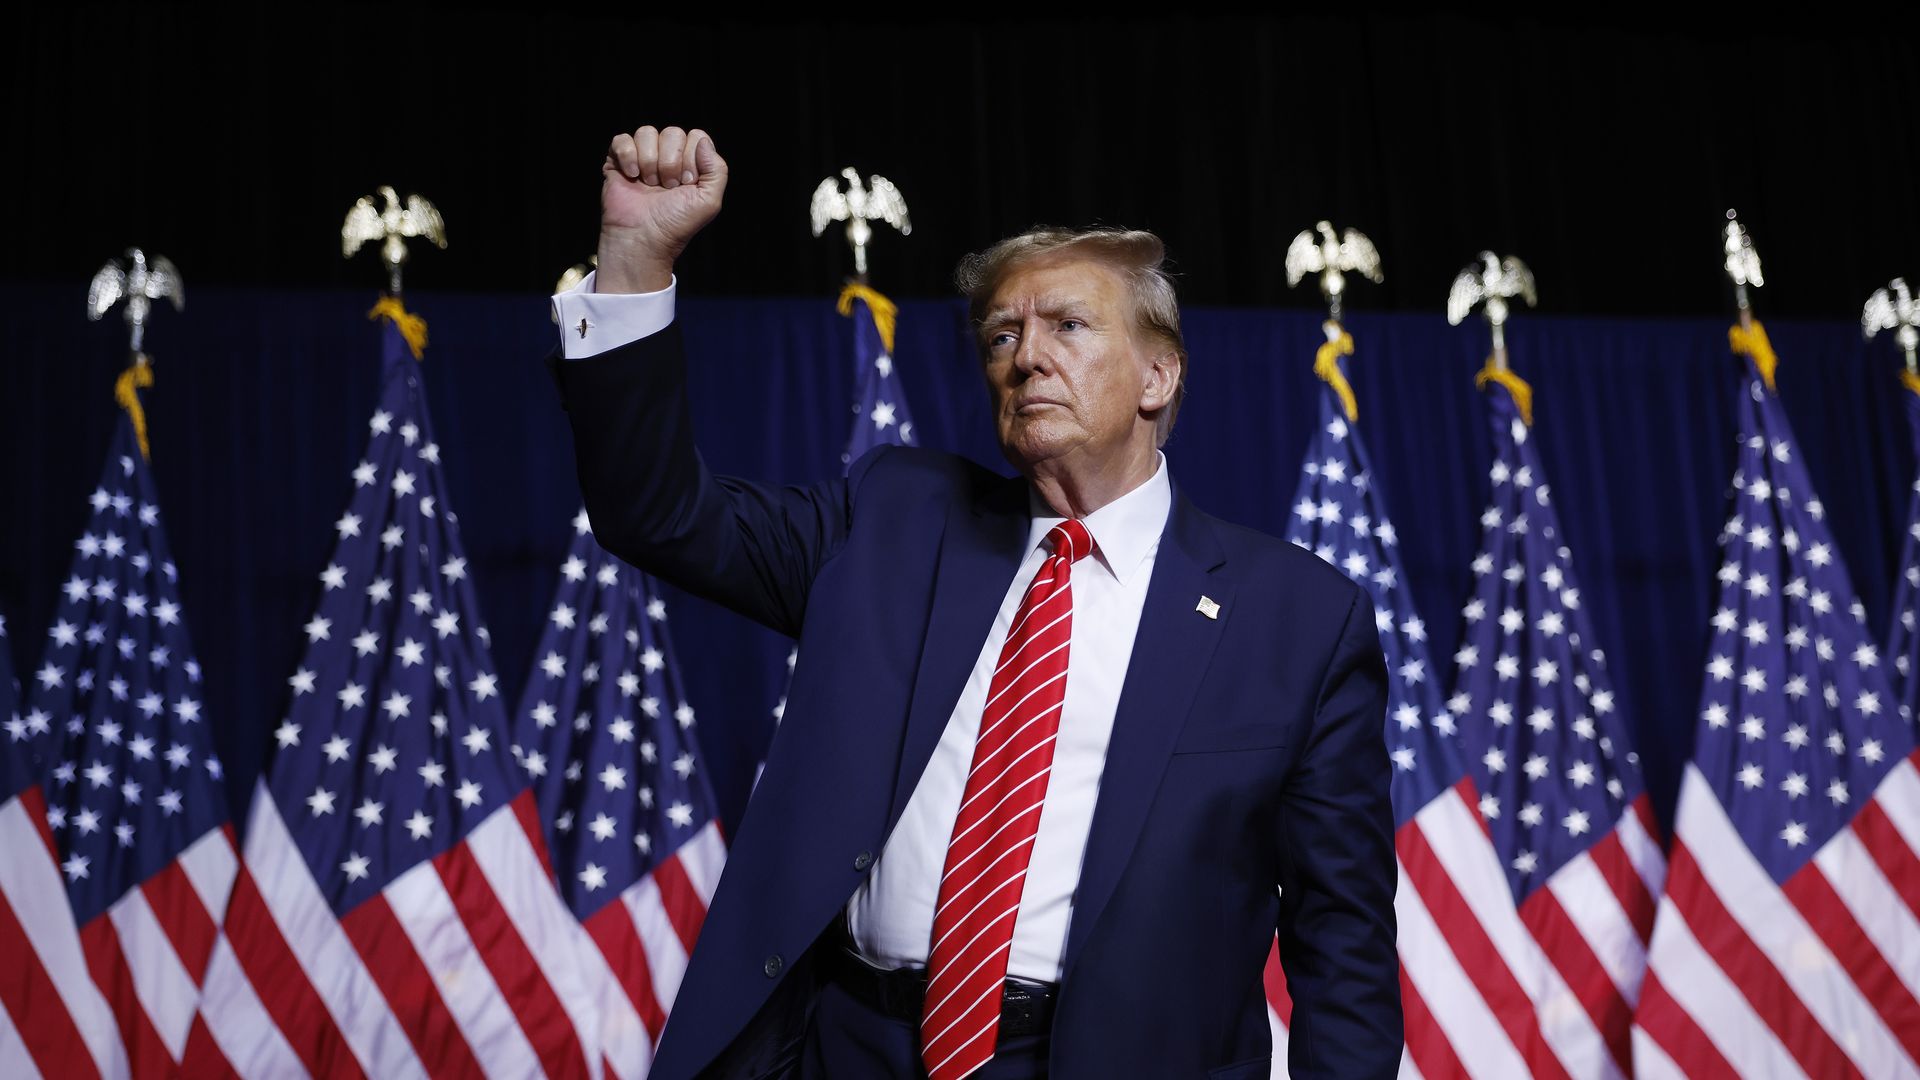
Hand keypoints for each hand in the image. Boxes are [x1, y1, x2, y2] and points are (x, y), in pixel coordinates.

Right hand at [597, 125, 727, 292]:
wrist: (643, 239)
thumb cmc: (675, 225)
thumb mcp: (709, 201)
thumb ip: (717, 170)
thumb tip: (703, 142)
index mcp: (690, 163)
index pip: (696, 137)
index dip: (692, 158)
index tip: (686, 184)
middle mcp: (666, 158)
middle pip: (672, 132)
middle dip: (671, 162)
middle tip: (667, 187)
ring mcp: (642, 158)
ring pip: (647, 132)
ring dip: (650, 161)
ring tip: (649, 184)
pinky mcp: (618, 162)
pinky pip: (622, 140)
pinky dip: (628, 156)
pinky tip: (632, 176)